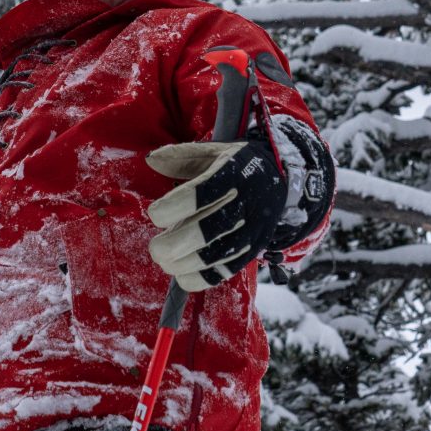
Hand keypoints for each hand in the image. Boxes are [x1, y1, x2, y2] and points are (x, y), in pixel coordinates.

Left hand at [146, 138, 285, 291]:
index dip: (170, 208)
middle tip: (155, 248)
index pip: (197, 195)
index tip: (155, 214)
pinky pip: (227, 271)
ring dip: (183, 264)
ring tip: (165, 262)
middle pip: (205, 231)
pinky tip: (183, 275)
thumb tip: (150, 160)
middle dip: (172, 245)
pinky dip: (201, 278)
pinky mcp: (254, 249)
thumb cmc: (237, 165)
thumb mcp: (213, 151)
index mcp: (231, 174)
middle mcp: (245, 203)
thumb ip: (180, 156)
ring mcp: (252, 229)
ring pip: (215, 255)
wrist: (279, 179)